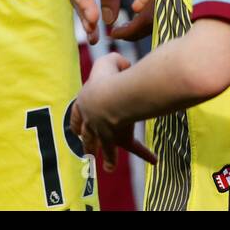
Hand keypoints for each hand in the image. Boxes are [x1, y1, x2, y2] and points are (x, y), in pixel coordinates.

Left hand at [71, 54, 157, 170]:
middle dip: (88, 144)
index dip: (76, 122)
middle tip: (87, 152)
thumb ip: (114, 62)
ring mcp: (105, 132)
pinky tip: (154, 161)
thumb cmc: (107, 77)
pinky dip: (144, 153)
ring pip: (104, 147)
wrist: (110, 98)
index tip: (75, 130)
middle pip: (87, 136)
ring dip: (107, 157)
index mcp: (83, 103)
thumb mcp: (107, 62)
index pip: (76, 115)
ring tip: (108, 168)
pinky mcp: (121, 137)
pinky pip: (134, 147)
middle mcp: (91, 122)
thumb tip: (124, 65)